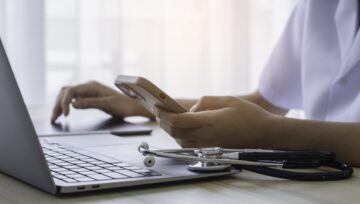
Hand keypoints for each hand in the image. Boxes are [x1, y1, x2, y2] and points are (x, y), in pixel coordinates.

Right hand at [51, 81, 151, 122]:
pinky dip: (66, 106)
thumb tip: (73, 104)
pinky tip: (63, 113)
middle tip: (54, 118)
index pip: (71, 91)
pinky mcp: (89, 97)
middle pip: (66, 92)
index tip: (65, 114)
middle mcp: (88, 87)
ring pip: (68, 95)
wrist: (133, 106)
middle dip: (58, 104)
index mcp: (92, 86)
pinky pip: (73, 99)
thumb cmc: (123, 105)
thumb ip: (90, 103)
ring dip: (60, 105)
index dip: (65, 102)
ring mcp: (88, 91)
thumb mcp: (107, 104)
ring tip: (54, 117)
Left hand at [155, 96, 274, 147]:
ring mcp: (208, 144)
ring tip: (167, 119)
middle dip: (163, 122)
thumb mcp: (227, 100)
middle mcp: (206, 136)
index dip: (164, 114)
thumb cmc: (249, 115)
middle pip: (176, 132)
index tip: (156, 107)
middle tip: (158, 112)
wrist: (264, 133)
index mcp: (209, 122)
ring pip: (181, 141)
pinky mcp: (211, 148)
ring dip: (170, 130)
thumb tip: (192, 109)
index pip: (178, 120)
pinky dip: (180, 137)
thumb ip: (206, 102)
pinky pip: (190, 145)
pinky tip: (181, 129)